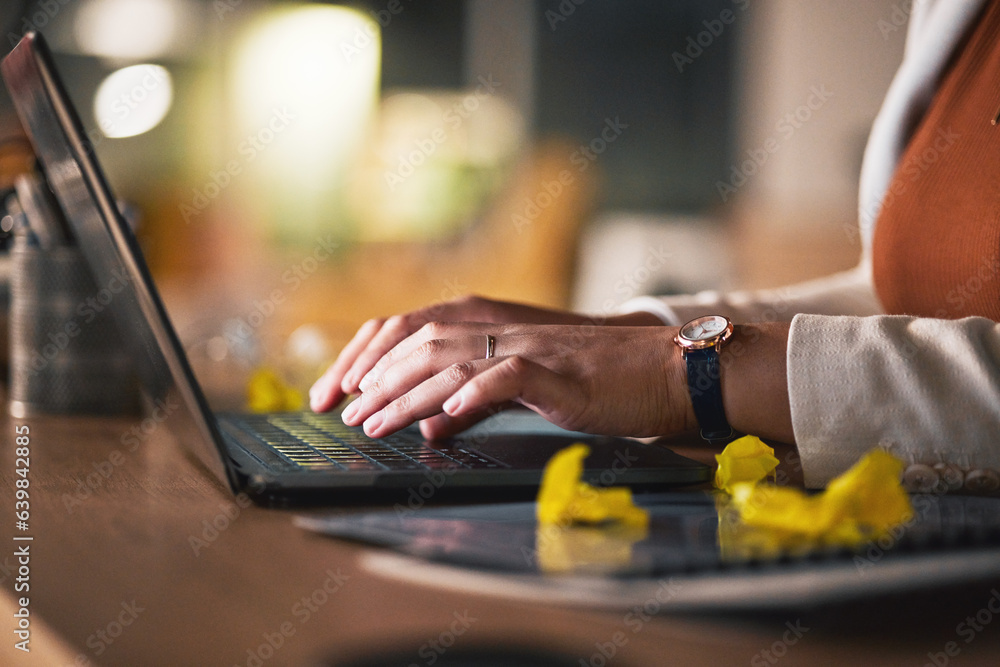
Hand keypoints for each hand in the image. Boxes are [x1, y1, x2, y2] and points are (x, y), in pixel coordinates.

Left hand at [309, 295, 662, 411]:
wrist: (666, 372)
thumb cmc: (599, 384)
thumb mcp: (527, 392)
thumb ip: (476, 399)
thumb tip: (431, 423)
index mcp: (495, 331)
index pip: (416, 331)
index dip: (373, 358)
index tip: (342, 390)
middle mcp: (507, 332)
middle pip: (424, 342)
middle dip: (378, 378)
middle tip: (347, 411)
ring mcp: (533, 350)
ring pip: (454, 359)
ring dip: (407, 392)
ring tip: (375, 421)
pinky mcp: (561, 375)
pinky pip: (510, 377)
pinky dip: (474, 393)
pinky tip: (445, 417)